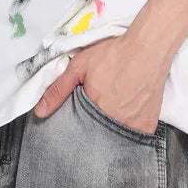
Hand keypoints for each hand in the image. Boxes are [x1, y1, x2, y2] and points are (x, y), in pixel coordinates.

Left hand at [33, 32, 167, 134]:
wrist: (148, 49)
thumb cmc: (112, 55)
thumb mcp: (79, 67)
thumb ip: (58, 90)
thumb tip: (39, 113)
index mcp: (93, 111)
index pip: (79, 130)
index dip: (79, 124)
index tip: (81, 116)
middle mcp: (113, 124)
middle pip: (98, 136)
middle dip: (94, 129)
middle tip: (99, 110)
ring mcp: (132, 127)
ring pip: (116, 138)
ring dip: (112, 131)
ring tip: (113, 112)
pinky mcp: (148, 126)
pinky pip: (135, 137)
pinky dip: (130, 130)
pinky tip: (128, 115)